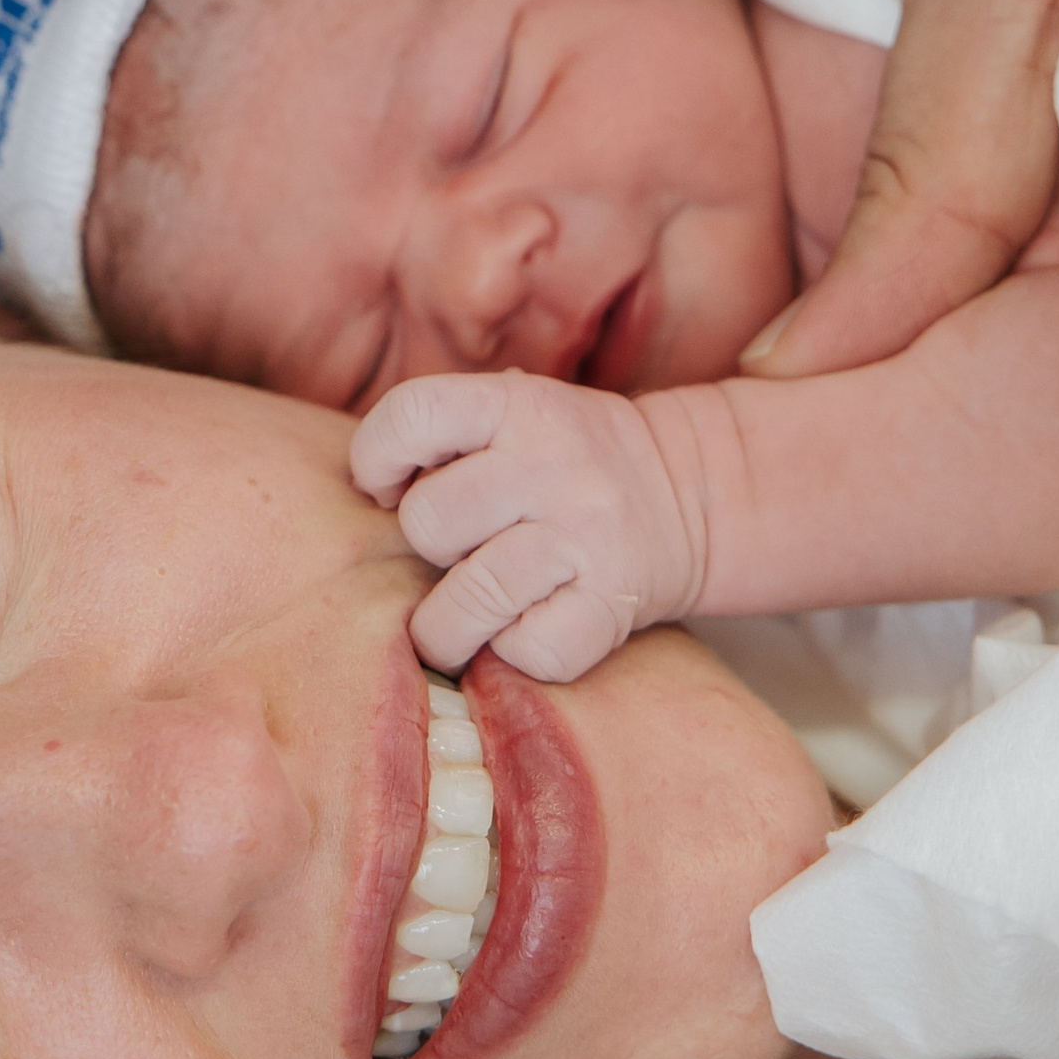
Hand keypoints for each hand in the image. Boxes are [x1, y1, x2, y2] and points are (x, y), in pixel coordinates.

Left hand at [351, 369, 702, 678]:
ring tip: (459, 620)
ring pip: (466, 601)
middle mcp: (552, 464)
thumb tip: (371, 490)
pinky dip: (511, 655)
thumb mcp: (515, 411)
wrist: (688, 493)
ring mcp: (586, 537)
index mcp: (518, 403)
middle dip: (427, 548)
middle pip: (427, 521)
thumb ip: (444, 435)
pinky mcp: (611, 607)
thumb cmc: (566, 459)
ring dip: (447, 627)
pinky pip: (524, 652)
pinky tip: (526, 627)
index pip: (410, 416)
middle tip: (455, 552)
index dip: (375, 459)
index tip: (388, 489)